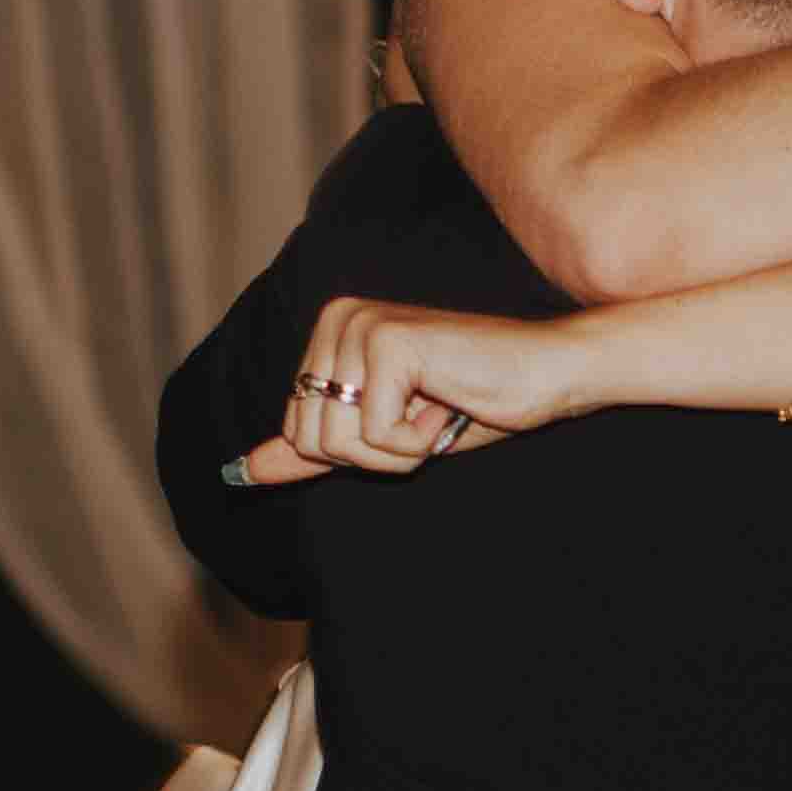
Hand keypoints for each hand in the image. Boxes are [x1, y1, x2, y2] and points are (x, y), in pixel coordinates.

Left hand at [247, 294, 608, 480]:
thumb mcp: (384, 434)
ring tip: (437, 410)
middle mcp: (337, 318)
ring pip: (337, 442)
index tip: (408, 417)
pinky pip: (375, 436)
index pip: (299, 429)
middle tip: (426, 418)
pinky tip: (450, 405)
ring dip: (396, 451)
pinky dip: (417, 443)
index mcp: (330, 331)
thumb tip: (242, 472)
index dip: (357, 450)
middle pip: (312, 438)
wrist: (549, 374)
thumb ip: (315, 448)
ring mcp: (361, 326)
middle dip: (373, 454)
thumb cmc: (477, 402)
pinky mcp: (389, 345)